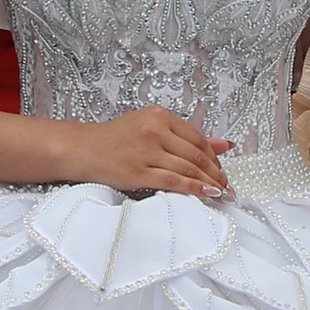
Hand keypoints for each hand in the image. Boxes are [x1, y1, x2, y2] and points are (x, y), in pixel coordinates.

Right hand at [72, 108, 233, 201]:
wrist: (82, 149)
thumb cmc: (114, 139)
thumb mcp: (150, 127)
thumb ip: (186, 136)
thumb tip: (225, 144)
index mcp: (159, 116)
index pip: (197, 138)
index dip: (214, 157)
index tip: (222, 170)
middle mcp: (154, 130)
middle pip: (196, 154)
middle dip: (216, 173)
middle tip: (227, 186)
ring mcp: (146, 152)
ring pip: (188, 168)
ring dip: (209, 183)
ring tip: (221, 194)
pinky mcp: (138, 172)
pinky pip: (173, 181)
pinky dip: (194, 188)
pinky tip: (206, 194)